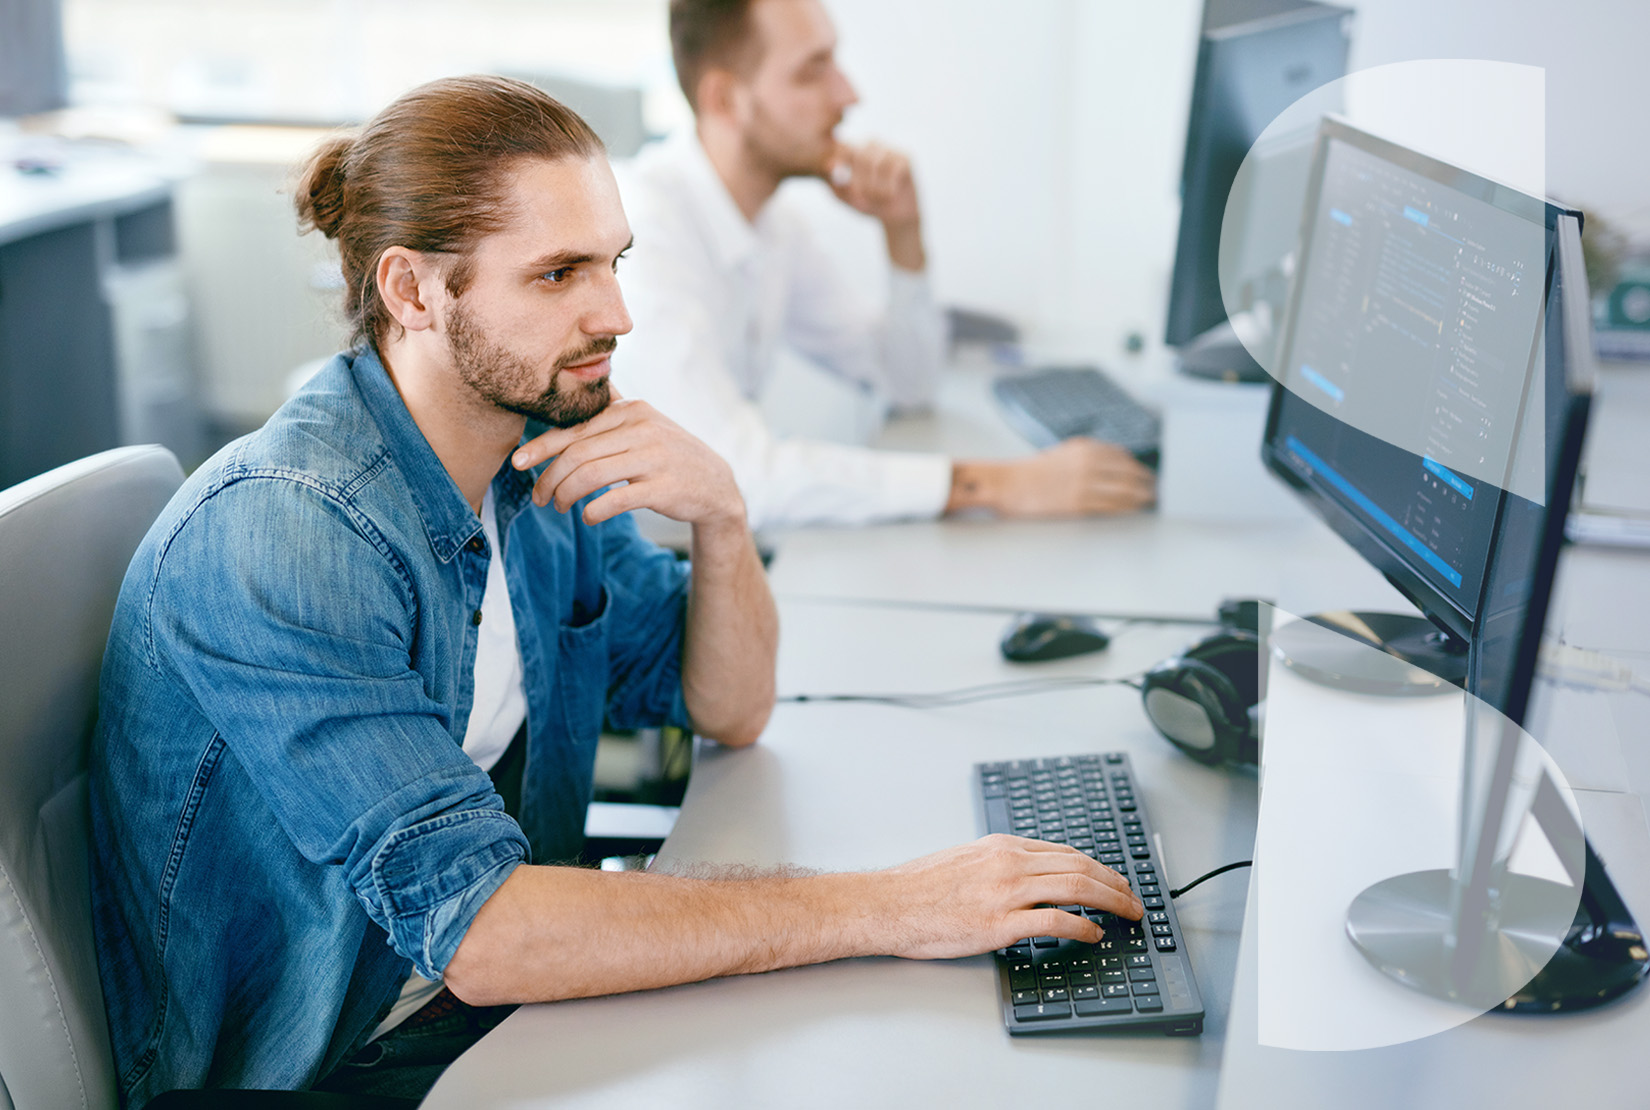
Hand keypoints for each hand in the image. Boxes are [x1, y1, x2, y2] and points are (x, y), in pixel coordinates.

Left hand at [511, 388, 744, 528]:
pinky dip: (593, 511)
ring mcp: (654, 458)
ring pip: (591, 476)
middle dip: (550, 478)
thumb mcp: (642, 425)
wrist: (715, 484)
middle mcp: (642, 429)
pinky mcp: (663, 488)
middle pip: (577, 454)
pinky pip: (615, 500)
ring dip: (566, 496)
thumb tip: (567, 393)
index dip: (541, 447)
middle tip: (539, 498)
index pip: (575, 429)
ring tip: (559, 508)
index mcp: (631, 410)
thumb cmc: (667, 455)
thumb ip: (609, 413)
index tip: (518, 463)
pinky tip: (587, 517)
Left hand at [827, 141, 924, 270]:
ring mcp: (889, 149)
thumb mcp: (848, 199)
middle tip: (860, 202)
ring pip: (875, 163)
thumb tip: (829, 168)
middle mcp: (871, 145)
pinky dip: (888, 188)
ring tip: (877, 200)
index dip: (839, 160)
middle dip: (858, 182)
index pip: (844, 148)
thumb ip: (836, 185)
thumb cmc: (870, 205)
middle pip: (860, 156)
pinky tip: (891, 195)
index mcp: (855, 151)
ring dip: (874, 187)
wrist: (896, 216)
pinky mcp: (905, 158)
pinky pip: (893, 170)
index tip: (836, 176)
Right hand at [872, 834, 1143, 960]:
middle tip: (1134, 899)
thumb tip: (1026, 877)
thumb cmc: (917, 888)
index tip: (1114, 879)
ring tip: (1127, 914)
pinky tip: (1093, 935)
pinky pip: (1055, 922)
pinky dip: (1082, 927)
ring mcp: (1006, 892)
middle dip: (1115, 883)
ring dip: (1110, 901)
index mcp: (1001, 846)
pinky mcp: (999, 923)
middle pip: (1079, 866)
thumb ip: (998, 863)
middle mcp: (1009, 862)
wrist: (887, 904)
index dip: (1098, 866)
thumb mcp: (964, 859)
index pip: (1065, 851)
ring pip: (1075, 887)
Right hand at [948, 437, 1155, 516]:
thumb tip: (1115, 464)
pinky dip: (1128, 508)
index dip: (1138, 467)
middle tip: (1156, 489)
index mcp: (1084, 448)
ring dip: (1142, 496)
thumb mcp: (1062, 453)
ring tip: (1151, 501)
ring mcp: (1084, 484)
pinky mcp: (1078, 503)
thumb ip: (1088, 455)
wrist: (1008, 485)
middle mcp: (1088, 463)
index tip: (1146, 474)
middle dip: (1147, 482)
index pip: (1122, 456)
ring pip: (1125, 490)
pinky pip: (1112, 505)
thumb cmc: (1032, 472)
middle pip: (1129, 473)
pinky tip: (1134, 510)